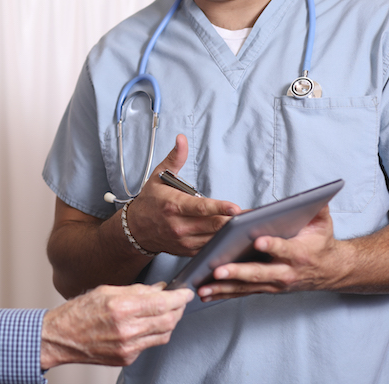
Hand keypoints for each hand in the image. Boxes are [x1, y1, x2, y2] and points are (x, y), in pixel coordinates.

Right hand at [40, 283, 193, 368]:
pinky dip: (154, 333)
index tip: (185, 291)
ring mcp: (128, 347)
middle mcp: (127, 329)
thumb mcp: (106, 291)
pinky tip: (149, 324)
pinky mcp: (127, 358)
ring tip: (167, 311)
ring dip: (170, 322)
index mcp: (121, 308)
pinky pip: (150, 345)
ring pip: (163, 335)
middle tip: (179, 301)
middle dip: (179, 309)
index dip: (179, 297)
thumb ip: (136, 290)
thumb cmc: (78, 312)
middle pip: (168, 320)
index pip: (163, 303)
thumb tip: (159, 289)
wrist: (60, 338)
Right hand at [126, 135, 240, 255]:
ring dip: (232, 233)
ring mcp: (183, 240)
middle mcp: (178, 225)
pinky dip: (223, 243)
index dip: (219, 208)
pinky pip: (210, 248)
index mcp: (173, 205)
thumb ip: (175, 158)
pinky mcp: (188, 250)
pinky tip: (235, 237)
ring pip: (214, 239)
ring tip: (249, 225)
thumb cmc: (150, 201)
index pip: (200, 208)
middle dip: (234, 221)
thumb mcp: (159, 177)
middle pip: (213, 225)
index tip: (235, 207)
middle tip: (253, 216)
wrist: (136, 228)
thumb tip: (181, 139)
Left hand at [196, 206, 347, 300]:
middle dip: (237, 272)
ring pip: (246, 286)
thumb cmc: (320, 244)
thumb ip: (317, 209)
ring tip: (203, 287)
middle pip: (259, 272)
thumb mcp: (323, 225)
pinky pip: (242, 292)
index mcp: (298, 254)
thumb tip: (313, 196)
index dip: (272, 246)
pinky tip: (205, 294)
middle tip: (218, 270)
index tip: (257, 241)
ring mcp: (274, 283)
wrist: (330, 271)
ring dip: (224, 288)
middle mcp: (285, 272)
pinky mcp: (265, 288)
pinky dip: (224, 294)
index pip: (284, 249)